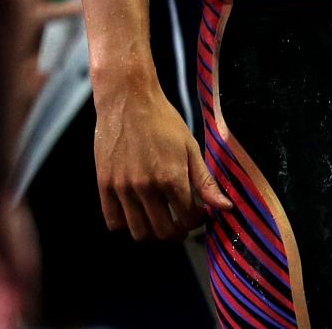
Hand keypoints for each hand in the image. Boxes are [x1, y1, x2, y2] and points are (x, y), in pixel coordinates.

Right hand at [93, 80, 233, 239]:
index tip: (198, 212)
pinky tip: (136, 210)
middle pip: (164, 232)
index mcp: (172, 177)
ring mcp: (123, 187)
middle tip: (180, 221)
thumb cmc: (163, 120)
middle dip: (177, 231)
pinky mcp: (105, 184)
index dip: (197, 220)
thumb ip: (206, 181)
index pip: (189, 219)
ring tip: (159, 217)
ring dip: (152, 231)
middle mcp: (147, 186)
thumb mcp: (190, 147)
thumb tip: (227, 208)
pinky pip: (114, 221)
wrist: (128, 99)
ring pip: (139, 232)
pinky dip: (126, 223)